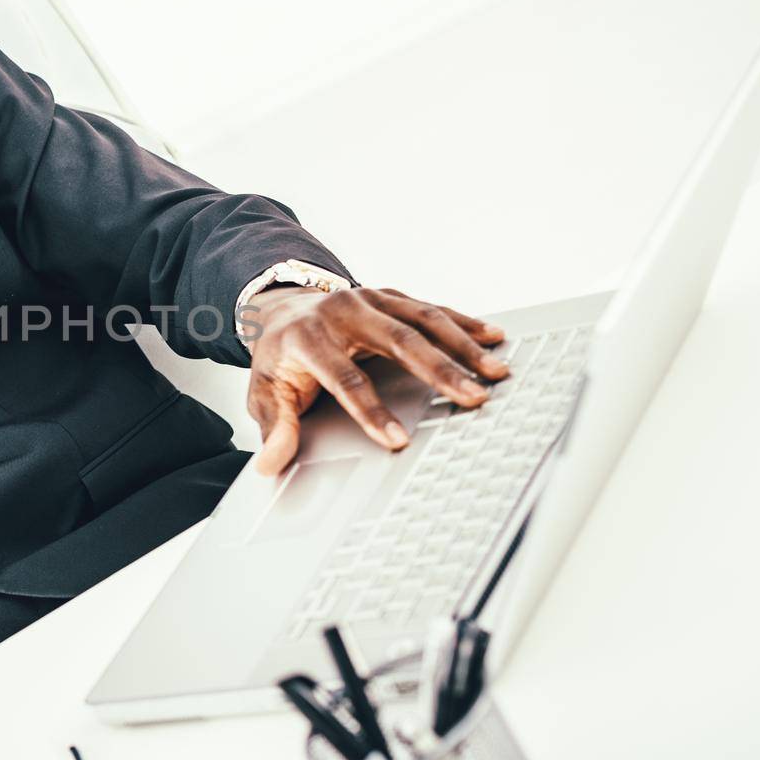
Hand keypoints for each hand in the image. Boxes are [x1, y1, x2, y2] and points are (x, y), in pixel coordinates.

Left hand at [244, 286, 507, 474]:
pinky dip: (464, 324)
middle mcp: (343, 311)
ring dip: (463, 347)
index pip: (344, 378)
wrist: (281, 308)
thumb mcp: (264, 391)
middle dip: (438, 372)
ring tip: (495, 372)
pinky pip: (432, 309)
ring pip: (423, 320)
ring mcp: (370, 298)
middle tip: (473, 400)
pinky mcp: (391, 296)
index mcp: (308, 336)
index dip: (370, 411)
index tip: (397, 440)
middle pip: (397, 342)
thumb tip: (270, 463)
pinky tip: (492, 338)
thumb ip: (272, 425)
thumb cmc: (279, 356)